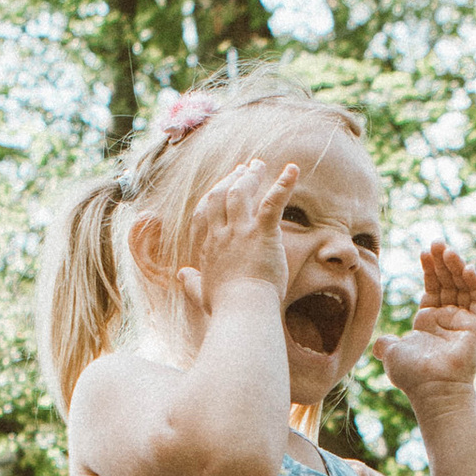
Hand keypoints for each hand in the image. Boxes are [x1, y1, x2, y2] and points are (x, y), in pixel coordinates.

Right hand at [180, 158, 298, 318]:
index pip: (204, 212)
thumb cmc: (225, 307)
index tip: (221, 186)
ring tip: (258, 165)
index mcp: (208, 246)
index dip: (212, 196)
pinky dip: (284, 184)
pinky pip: (272, 202)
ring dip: (249, 176)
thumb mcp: (201, 294)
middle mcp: (220, 234)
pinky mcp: (261, 233)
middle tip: (244, 168)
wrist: (242, 311)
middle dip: (231, 178)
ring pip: (239, 192)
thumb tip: (182, 275)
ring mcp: (239, 232)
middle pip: (219, 195)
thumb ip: (191, 283)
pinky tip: (293, 169)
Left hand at [376, 240, 475, 407]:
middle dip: (443, 262)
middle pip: (449, 282)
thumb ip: (386, 344)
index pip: (433, 287)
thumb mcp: (392, 353)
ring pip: (464, 286)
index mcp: (429, 321)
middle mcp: (448, 319)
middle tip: (436, 243)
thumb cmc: (412, 375)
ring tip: (448, 250)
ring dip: (457, 267)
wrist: (431, 390)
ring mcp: (463, 322)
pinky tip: (467, 268)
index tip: (423, 252)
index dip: (430, 269)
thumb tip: (379, 344)